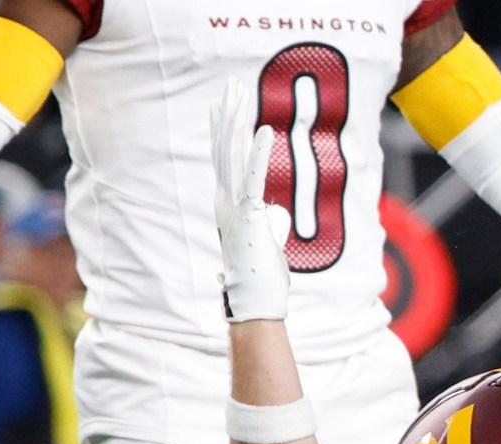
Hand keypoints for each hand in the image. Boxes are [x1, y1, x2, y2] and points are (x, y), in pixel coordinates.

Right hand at [211, 80, 289, 322]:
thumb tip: (276, 210)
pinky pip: (256, 177)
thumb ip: (269, 220)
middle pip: (225, 147)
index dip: (224, 128)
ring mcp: (235, 206)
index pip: (225, 158)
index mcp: (228, 203)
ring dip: (237, 122)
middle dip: (228, 113)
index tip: (224, 102)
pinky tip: (264, 129)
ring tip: (240, 95)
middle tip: (231, 84)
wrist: (256, 301)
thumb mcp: (267, 240)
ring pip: (233, 155)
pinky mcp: (250, 214)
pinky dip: (260, 153)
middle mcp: (225, 200)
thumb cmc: (262, 275)